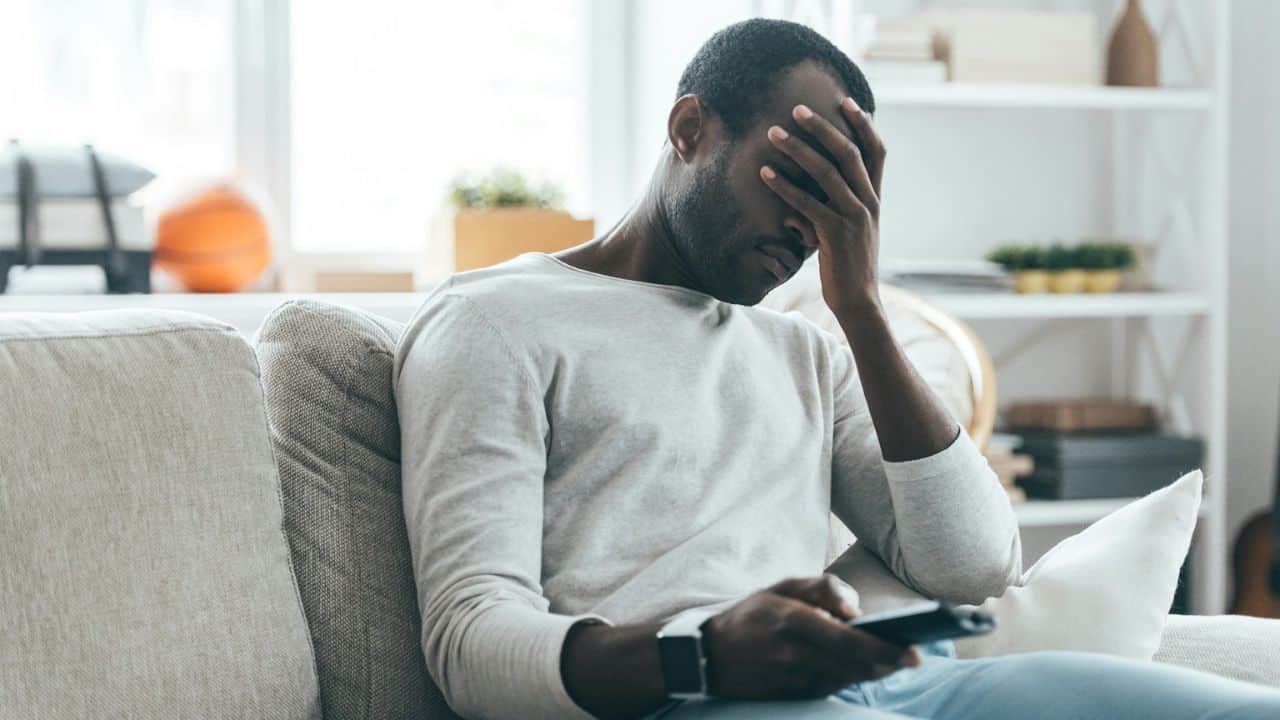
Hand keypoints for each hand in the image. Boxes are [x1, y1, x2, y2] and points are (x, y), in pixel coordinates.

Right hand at [701, 575, 920, 699]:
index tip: (911, 650)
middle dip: (887, 664)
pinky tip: (858, 669)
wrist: (708, 657)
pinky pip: (829, 690)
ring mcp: (791, 680)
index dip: (881, 648)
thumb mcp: (781, 587)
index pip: (846, 640)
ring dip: (871, 673)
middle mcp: (793, 654)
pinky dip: (847, 680)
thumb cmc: (751, 616)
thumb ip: (821, 588)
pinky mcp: (791, 698)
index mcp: (792, 620)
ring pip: (845, 680)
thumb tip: (855, 609)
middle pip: (852, 666)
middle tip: (913, 659)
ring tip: (892, 661)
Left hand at [760, 98, 885, 315]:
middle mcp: (868, 203)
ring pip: (826, 173)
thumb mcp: (851, 228)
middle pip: (848, 153)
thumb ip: (840, 203)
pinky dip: (784, 187)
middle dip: (822, 127)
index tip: (845, 101)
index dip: (863, 124)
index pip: (877, 151)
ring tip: (773, 133)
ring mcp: (854, 218)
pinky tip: (764, 174)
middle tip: (797, 108)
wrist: (858, 300)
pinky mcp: (835, 234)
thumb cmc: (847, 264)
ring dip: (797, 149)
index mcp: (875, 198)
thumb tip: (812, 187)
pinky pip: (807, 204)